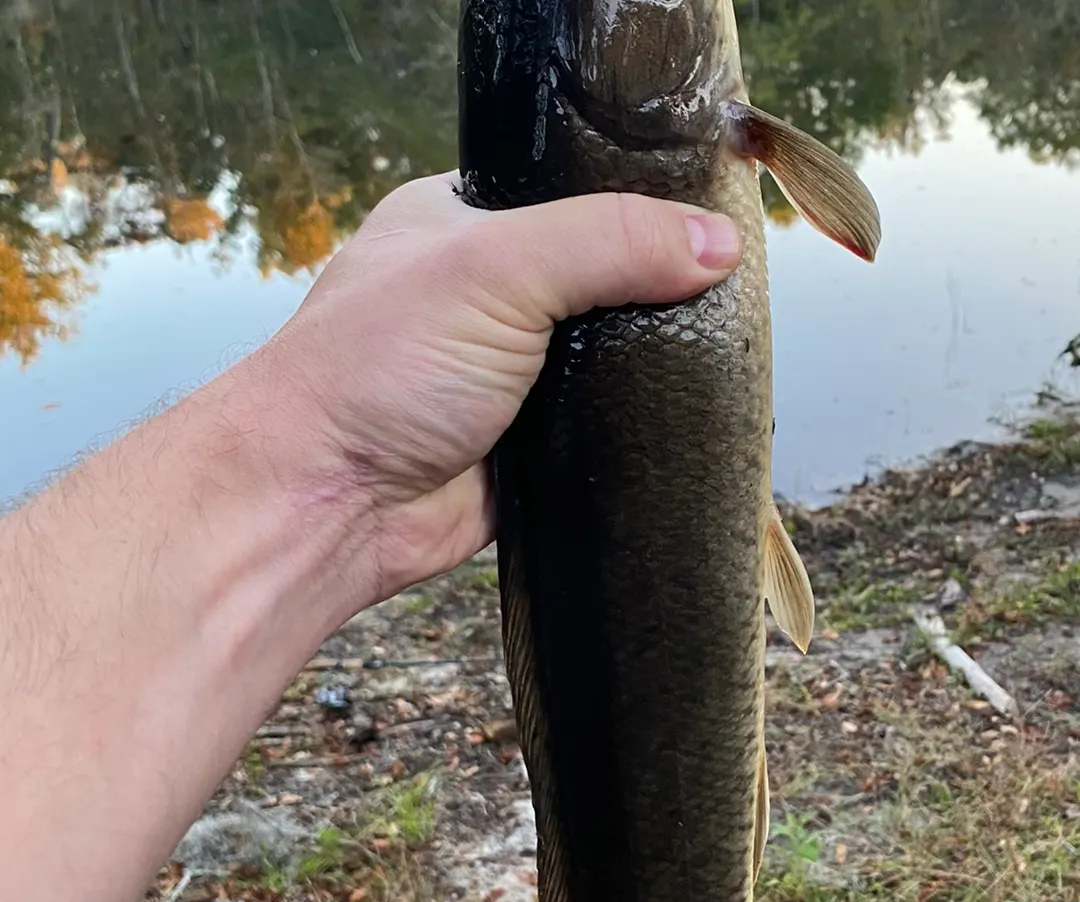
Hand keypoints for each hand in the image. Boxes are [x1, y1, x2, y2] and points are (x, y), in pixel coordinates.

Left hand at [249, 173, 742, 605]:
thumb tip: (718, 243)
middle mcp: (489, 295)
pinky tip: (679, 423)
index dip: (645, 206)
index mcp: (464, 221)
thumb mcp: (495, 269)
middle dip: (657, 295)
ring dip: (649, 369)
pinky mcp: (532, 448)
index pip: (578, 193)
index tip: (713, 223)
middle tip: (722, 303)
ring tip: (715, 363)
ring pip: (612, 360)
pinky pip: (605, 431)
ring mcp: (513, 375)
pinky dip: (634, 431)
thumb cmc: (375, 371)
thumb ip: (608, 243)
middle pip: (607, 279)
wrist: (331, 504)